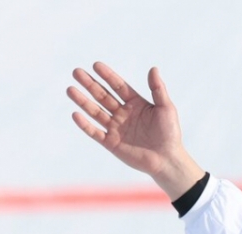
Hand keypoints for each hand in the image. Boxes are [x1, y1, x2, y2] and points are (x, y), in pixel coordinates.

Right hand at [68, 62, 203, 199]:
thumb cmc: (171, 134)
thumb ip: (158, 89)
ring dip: (83, 101)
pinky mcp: (112, 143)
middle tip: (76, 72)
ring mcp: (116, 128)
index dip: (107, 76)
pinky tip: (76, 114)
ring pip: (96, 112)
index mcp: (136, 104)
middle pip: (103, 96)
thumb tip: (153, 68)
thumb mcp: (166, 108)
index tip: (96, 65)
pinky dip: (85, 125)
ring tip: (70, 90)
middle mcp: (123, 114)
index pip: (118, 86)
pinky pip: (95, 132)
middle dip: (90, 84)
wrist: (168, 160)